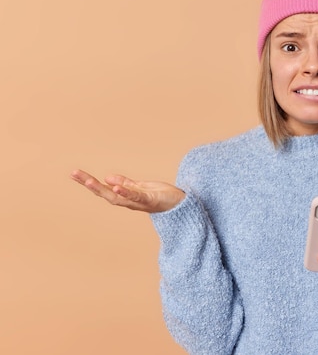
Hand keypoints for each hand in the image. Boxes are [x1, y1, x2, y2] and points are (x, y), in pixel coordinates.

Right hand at [70, 169, 185, 212]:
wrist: (182, 204)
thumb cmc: (163, 196)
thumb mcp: (142, 187)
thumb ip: (126, 184)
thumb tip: (108, 178)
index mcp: (126, 196)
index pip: (104, 189)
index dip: (89, 182)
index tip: (74, 173)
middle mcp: (129, 201)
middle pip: (105, 194)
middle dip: (89, 184)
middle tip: (74, 174)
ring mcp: (139, 202)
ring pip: (116, 197)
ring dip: (102, 189)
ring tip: (88, 181)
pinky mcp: (150, 199)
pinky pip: (136, 196)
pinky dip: (125, 192)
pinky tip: (115, 186)